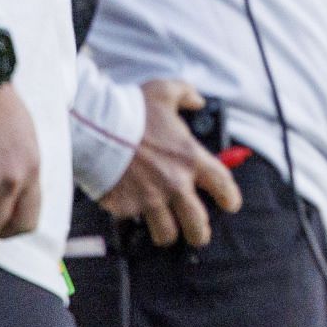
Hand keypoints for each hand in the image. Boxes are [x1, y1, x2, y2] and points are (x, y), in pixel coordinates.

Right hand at [97, 80, 242, 247]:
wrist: (96, 128)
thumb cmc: (132, 110)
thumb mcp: (166, 91)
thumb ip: (187, 95)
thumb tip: (197, 101)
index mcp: (190, 158)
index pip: (223, 185)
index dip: (231, 199)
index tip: (231, 205)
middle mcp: (174, 183)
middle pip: (198, 225)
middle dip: (200, 233)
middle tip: (198, 233)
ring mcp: (150, 199)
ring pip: (167, 234)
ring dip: (168, 233)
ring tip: (166, 229)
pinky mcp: (126, 208)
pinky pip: (134, 222)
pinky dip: (135, 219)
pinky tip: (134, 210)